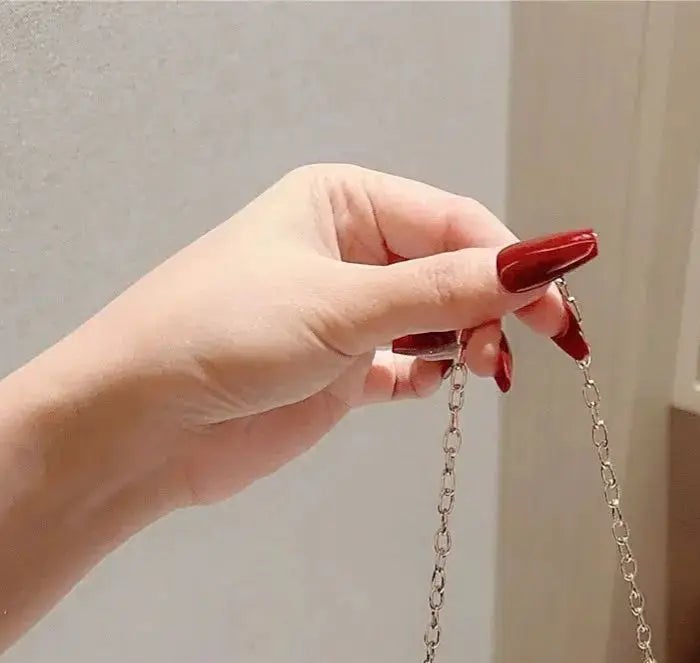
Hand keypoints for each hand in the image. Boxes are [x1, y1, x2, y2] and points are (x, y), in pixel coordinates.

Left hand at [73, 164, 597, 506]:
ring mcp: (343, 317)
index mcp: (342, 202)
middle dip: (496, 306)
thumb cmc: (214, 335)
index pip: (455, 222)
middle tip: (532, 347)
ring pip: (438, 322)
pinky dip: (432, 378)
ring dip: (470, 344)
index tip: (557, 303)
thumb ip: (446, 292)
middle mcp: (346, 252)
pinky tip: (438, 384)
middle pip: (455, 270)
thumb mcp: (343, 306)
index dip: (513, 261)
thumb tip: (535, 264)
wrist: (141, 423)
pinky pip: (409, 368)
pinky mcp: (336, 376)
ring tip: (486, 370)